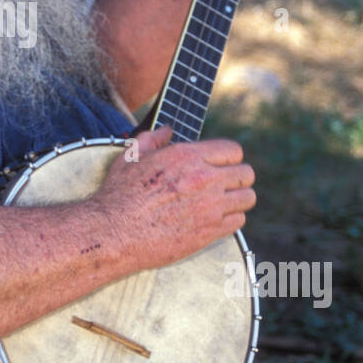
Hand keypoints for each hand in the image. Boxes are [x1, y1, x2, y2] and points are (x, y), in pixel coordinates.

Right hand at [93, 126, 256, 272]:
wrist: (115, 232)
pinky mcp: (210, 231)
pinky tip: (215, 219)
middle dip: (237, 177)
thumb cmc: (119, 194)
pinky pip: (238, 221)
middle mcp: (204, 178)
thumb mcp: (131, 157)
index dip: (228, 157)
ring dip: (237, 198)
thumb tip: (167, 130)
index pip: (233, 150)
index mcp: (187, 156)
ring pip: (247, 198)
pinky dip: (231, 219)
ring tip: (223, 202)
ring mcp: (210, 206)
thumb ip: (153, 139)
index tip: (220, 164)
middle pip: (246, 173)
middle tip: (224, 184)